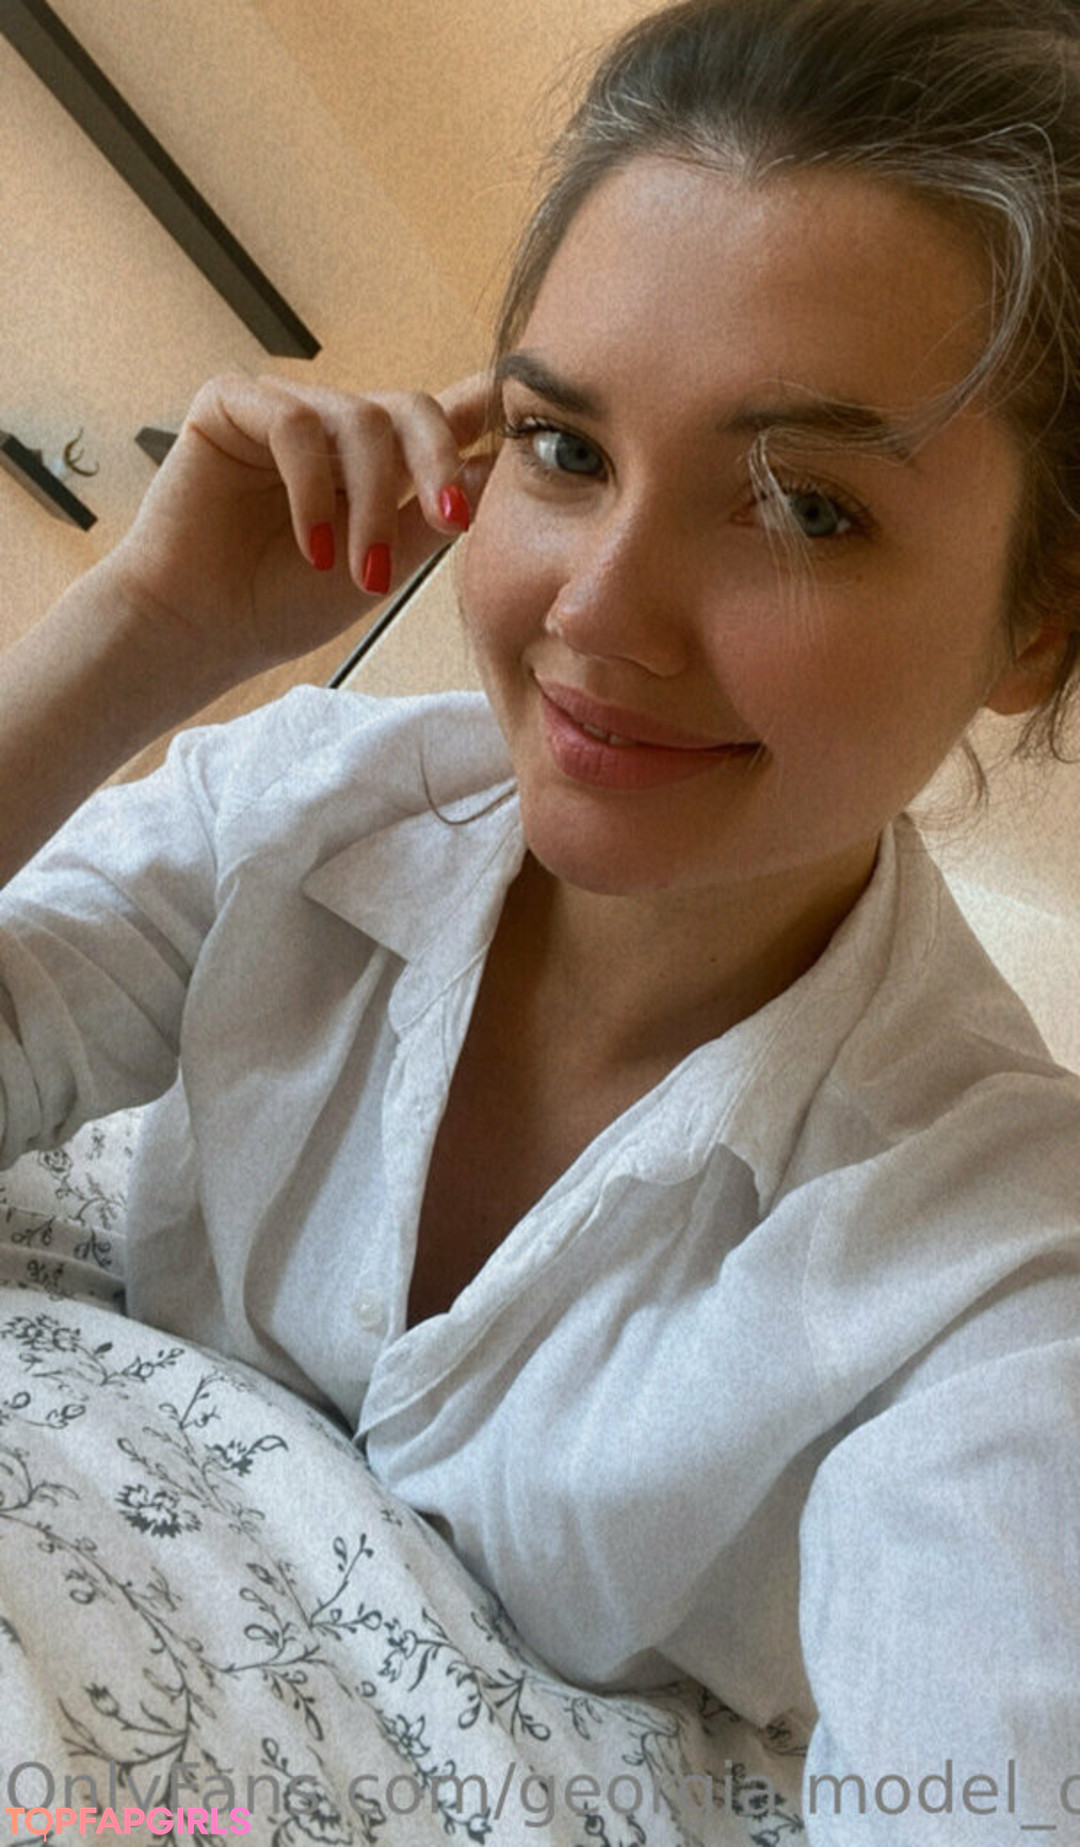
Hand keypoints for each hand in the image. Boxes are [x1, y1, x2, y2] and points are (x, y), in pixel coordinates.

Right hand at [109, 372, 493, 683]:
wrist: (199, 632)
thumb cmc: (280, 606)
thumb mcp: (383, 565)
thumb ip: (432, 514)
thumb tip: (500, 461)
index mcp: (374, 460)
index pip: (439, 416)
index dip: (485, 405)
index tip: (532, 410)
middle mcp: (333, 426)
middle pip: (412, 407)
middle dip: (439, 464)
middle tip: (454, 519)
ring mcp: (284, 409)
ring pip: (358, 419)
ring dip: (370, 501)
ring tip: (360, 569)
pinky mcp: (231, 402)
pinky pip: (295, 423)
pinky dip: (313, 490)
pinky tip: (312, 545)